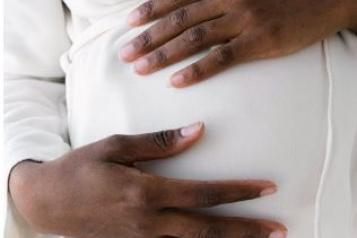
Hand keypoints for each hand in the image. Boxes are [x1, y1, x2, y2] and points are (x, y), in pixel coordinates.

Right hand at [9, 122, 286, 237]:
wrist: (46, 202)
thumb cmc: (80, 169)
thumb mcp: (115, 146)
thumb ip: (158, 142)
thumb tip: (196, 131)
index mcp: (145, 192)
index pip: (203, 193)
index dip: (237, 191)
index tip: (266, 188)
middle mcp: (149, 222)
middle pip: (208, 228)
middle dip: (246, 230)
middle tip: (279, 229)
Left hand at [120, 0, 356, 86]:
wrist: (323, 0)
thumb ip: (218, 3)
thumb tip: (193, 15)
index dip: (151, 10)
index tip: (129, 23)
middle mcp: (227, 0)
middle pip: (179, 20)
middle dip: (149, 37)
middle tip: (125, 54)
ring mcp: (242, 20)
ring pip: (194, 38)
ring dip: (164, 54)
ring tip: (140, 68)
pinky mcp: (258, 41)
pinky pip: (221, 58)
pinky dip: (196, 70)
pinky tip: (176, 82)